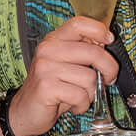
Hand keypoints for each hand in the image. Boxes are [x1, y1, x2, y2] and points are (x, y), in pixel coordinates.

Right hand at [9, 17, 118, 135]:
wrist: (25, 111)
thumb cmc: (50, 89)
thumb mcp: (66, 65)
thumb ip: (82, 52)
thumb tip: (105, 43)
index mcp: (53, 40)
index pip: (78, 24)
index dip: (99, 30)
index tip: (109, 40)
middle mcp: (47, 50)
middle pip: (93, 52)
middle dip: (109, 69)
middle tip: (108, 78)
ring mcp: (45, 68)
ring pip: (89, 77)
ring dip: (91, 93)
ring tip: (80, 96)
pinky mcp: (46, 87)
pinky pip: (80, 95)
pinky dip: (82, 105)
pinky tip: (73, 106)